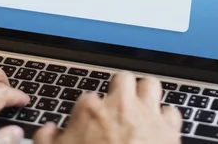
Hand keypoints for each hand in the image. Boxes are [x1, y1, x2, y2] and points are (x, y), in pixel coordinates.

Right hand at [35, 73, 181, 143]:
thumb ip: (46, 139)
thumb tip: (47, 130)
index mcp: (90, 110)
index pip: (87, 98)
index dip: (88, 112)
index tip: (88, 124)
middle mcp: (120, 105)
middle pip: (122, 80)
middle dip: (120, 89)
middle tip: (118, 104)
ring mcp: (146, 115)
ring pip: (150, 85)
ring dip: (146, 93)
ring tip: (141, 105)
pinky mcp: (169, 129)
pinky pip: (172, 111)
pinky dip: (166, 118)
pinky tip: (161, 127)